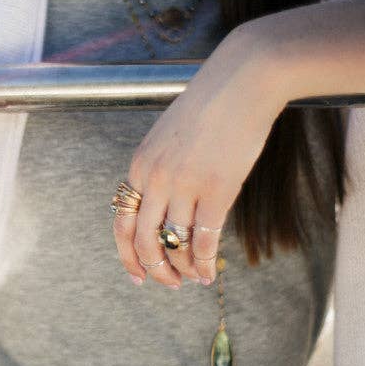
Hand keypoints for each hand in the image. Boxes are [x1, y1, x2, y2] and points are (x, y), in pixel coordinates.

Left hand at [114, 26, 284, 286]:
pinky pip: (205, 238)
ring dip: (183, 270)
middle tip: (168, 284)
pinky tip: (211, 274)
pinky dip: (205, 262)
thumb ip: (161, 172)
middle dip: (154, 270)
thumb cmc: (209, 107)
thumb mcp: (168, 138)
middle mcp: (155, 178)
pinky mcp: (217, 188)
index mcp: (139, 166)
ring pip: (175, 244)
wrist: (241, 80)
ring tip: (193, 279)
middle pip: (144, 241)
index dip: (128, 256)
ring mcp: (184, 184)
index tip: (138, 276)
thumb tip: (165, 211)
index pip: (123, 223)